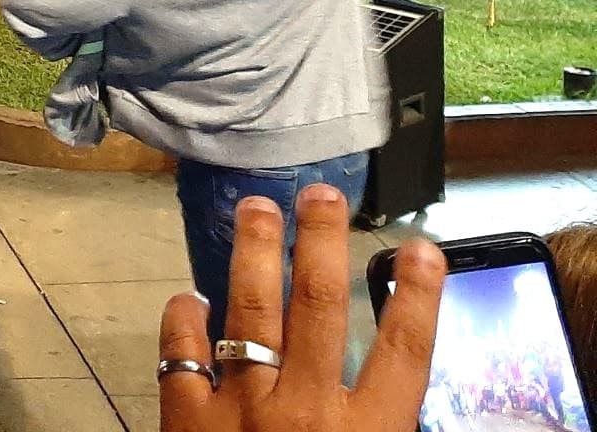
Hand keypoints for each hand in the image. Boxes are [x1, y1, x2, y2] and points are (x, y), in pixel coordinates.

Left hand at [157, 186, 443, 431]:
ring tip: (256, 207)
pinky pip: (182, 355)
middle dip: (319, 242)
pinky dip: (184, 321)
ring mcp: (241, 408)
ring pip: (249, 312)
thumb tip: (388, 384)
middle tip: (320, 194)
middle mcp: (304, 410)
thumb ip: (379, 423)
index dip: (417, 295)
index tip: (422, 246)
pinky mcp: (187, 419)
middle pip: (317, 306)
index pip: (403, 352)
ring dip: (253, 254)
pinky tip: (188, 299)